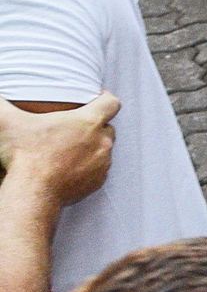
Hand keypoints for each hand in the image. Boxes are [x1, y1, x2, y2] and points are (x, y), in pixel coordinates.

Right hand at [0, 94, 119, 206]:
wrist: (32, 192)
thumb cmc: (24, 156)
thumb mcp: (7, 122)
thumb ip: (0, 104)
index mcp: (88, 122)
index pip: (111, 103)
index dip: (105, 98)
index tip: (96, 98)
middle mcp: (102, 142)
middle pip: (107, 127)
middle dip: (94, 126)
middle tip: (73, 128)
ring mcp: (103, 163)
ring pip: (104, 149)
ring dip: (91, 147)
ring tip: (69, 148)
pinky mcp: (98, 181)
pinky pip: (99, 170)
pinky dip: (88, 167)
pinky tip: (69, 166)